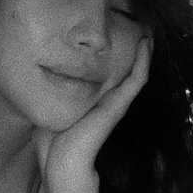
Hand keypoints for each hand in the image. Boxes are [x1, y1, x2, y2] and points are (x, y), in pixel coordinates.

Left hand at [33, 35, 152, 192]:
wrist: (60, 160)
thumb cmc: (53, 139)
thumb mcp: (53, 107)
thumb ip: (53, 94)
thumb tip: (43, 77)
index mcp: (95, 102)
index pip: (112, 78)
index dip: (119, 60)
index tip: (122, 38)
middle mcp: (109, 101)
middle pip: (128, 74)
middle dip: (136, 55)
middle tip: (145, 32)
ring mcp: (117, 103)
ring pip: (137, 74)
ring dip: (144, 55)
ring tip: (150, 35)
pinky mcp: (120, 104)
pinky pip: (137, 79)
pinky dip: (143, 61)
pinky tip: (146, 44)